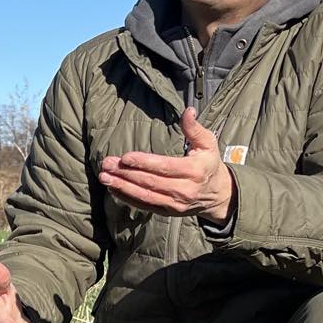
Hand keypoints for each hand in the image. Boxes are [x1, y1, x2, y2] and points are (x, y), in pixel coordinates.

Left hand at [97, 108, 236, 219]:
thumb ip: (195, 128)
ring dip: (122, 187)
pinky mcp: (167, 212)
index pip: (164, 167)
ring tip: (104, 177)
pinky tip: (113, 188)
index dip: (144, 163)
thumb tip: (189, 110)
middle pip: (150, 182)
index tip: (125, 157)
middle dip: (126, 173)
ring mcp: (175, 204)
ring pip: (145, 196)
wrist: (218, 195)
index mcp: (193, 171)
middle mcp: (184, 190)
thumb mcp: (208, 144)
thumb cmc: (209, 164)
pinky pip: (144, 205)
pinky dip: (127, 198)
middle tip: (107, 164)